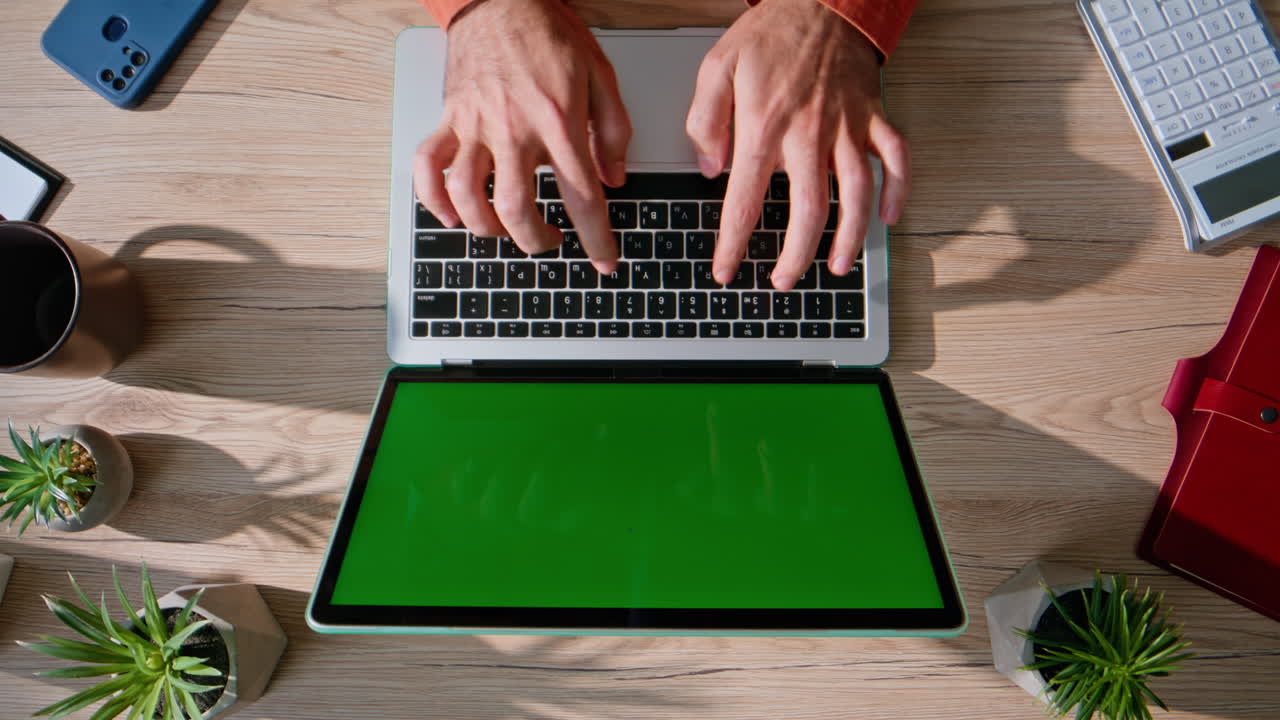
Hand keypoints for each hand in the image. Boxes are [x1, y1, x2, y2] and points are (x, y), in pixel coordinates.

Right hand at [413, 0, 630, 272]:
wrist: (501, 0)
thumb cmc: (549, 36)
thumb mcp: (600, 76)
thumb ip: (612, 131)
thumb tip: (614, 178)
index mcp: (558, 121)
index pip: (580, 195)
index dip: (596, 238)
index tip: (604, 262)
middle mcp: (513, 128)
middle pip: (516, 208)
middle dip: (536, 240)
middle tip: (551, 241)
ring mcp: (475, 125)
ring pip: (467, 195)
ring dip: (487, 228)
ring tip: (505, 230)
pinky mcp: (448, 119)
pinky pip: (428, 167)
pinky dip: (433, 200)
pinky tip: (452, 215)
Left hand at [686, 0, 909, 290]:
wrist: (822, 0)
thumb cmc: (770, 34)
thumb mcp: (716, 68)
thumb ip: (705, 122)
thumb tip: (711, 168)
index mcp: (764, 128)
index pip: (744, 203)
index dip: (733, 245)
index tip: (725, 271)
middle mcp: (809, 135)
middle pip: (808, 212)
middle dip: (795, 256)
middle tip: (783, 280)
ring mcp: (847, 128)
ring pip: (856, 195)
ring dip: (849, 238)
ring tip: (838, 267)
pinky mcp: (874, 117)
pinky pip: (895, 159)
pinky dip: (898, 191)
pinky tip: (890, 218)